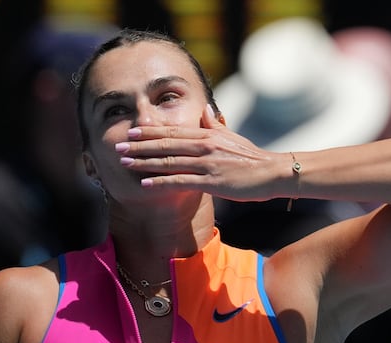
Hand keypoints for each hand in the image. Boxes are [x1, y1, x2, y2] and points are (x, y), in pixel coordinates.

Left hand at [116, 105, 289, 201]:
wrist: (273, 172)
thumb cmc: (252, 157)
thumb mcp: (232, 136)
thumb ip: (215, 124)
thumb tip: (205, 109)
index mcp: (208, 134)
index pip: (173, 131)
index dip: (150, 132)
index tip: (131, 132)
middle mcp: (204, 146)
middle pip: (166, 143)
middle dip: (139, 146)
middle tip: (118, 147)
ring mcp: (207, 163)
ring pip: (169, 160)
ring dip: (144, 162)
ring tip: (124, 163)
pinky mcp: (212, 181)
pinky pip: (180, 181)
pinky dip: (161, 182)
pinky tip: (145, 184)